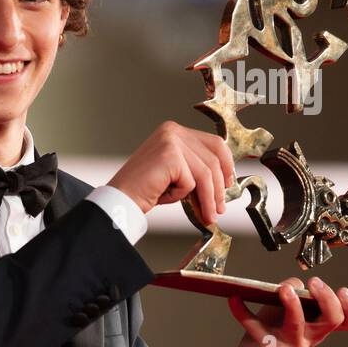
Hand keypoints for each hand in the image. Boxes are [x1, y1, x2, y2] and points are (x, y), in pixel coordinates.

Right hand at [107, 121, 234, 225]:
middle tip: (219, 208)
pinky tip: (167, 196)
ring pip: (206, 173)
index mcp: (173, 131)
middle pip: (214, 158)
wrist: (120, 198)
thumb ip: (196, 168)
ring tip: (208, 215)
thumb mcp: (176, 173)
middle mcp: (173, 131)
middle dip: (219, 187)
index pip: (214, 143)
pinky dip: (181, 195)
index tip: (228, 185)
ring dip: (208, 198)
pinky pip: (191, 182)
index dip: (226, 165)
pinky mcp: (170, 156)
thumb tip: (225, 181)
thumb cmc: (144, 189)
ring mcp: (171, 141)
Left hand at [217, 276, 347, 346]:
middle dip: (326, 298)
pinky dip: (243, 312)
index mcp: (317, 327)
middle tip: (315, 283)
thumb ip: (293, 292)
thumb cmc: (270, 333)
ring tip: (283, 289)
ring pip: (298, 325)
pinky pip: (256, 328)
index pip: (347, 322)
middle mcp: (309, 338)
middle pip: (332, 320)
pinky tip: (234, 299)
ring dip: (292, 304)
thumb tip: (293, 284)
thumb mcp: (282, 309)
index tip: (343, 290)